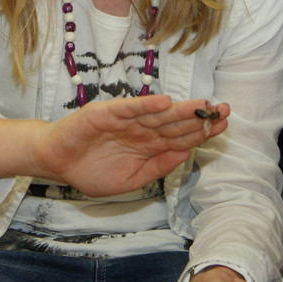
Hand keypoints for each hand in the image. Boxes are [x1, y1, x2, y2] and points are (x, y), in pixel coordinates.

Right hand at [33, 95, 227, 196]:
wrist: (56, 163)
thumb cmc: (91, 171)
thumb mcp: (131, 179)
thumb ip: (158, 167)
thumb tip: (186, 156)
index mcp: (149, 144)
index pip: (181, 136)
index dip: (202, 131)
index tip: (224, 125)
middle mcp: (141, 129)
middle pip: (175, 123)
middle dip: (200, 117)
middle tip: (225, 110)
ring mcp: (125, 120)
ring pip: (157, 114)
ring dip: (180, 109)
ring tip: (203, 105)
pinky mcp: (105, 113)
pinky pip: (129, 109)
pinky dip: (146, 105)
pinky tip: (165, 102)